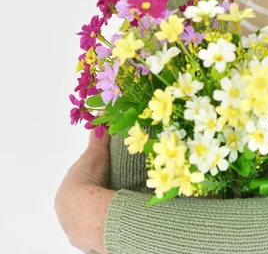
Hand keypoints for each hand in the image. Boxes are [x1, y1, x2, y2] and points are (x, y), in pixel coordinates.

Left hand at [54, 129, 116, 253]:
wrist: (89, 211)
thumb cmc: (88, 180)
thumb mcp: (95, 153)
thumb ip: (98, 136)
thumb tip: (102, 115)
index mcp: (65, 195)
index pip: (77, 189)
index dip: (90, 184)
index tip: (103, 180)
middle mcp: (66, 215)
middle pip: (81, 208)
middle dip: (93, 203)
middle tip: (111, 196)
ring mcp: (76, 232)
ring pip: (87, 224)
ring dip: (97, 219)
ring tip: (114, 212)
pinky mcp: (87, 244)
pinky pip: (95, 240)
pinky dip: (103, 234)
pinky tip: (113, 228)